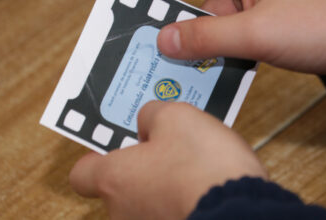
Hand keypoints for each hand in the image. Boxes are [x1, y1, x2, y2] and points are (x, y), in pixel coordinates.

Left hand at [69, 101, 266, 219]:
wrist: (243, 210)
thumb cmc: (202, 163)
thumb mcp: (175, 117)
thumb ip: (151, 115)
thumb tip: (146, 124)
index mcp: (115, 179)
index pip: (82, 173)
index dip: (96, 156)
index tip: (116, 143)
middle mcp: (125, 211)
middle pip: (121, 182)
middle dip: (140, 162)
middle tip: (164, 140)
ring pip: (148, 195)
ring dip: (164, 178)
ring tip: (193, 156)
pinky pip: (171, 207)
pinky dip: (182, 194)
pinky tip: (205, 178)